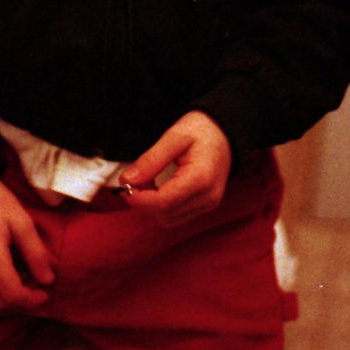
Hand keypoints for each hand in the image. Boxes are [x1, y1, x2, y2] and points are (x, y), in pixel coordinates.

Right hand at [0, 172, 54, 309]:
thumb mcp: (23, 222)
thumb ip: (36, 253)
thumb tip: (47, 280)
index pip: (12, 294)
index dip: (32, 300)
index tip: (44, 293)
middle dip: (20, 300)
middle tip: (34, 285)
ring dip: (4, 297)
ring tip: (19, 279)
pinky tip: (1, 274)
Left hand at [119, 111, 231, 226]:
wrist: (225, 131)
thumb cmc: (202, 130)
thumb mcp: (174, 137)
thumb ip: (151, 160)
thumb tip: (127, 180)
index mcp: (201, 179)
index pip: (163, 202)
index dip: (139, 199)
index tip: (124, 186)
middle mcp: (207, 197)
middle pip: (165, 214)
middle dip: (144, 202)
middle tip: (133, 181)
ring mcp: (208, 204)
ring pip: (170, 219)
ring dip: (153, 206)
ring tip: (148, 182)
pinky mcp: (205, 205)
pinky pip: (178, 215)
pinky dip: (163, 206)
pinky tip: (159, 187)